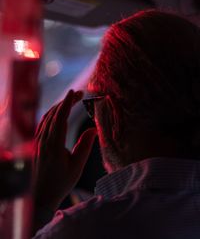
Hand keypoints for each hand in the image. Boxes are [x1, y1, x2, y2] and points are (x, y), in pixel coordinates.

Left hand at [33, 89, 96, 211]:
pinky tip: (57, 113)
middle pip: (54, 114)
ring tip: (71, 101)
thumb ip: (85, 145)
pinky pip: (42, 123)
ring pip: (47, 117)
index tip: (75, 92)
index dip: (68, 102)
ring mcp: (37, 141)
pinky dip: (51, 114)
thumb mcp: (77, 166)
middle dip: (66, 101)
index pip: (60, 117)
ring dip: (59, 106)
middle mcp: (43, 140)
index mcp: (54, 145)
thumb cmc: (61, 182)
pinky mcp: (35, 143)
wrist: (40, 196)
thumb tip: (93, 128)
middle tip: (79, 95)